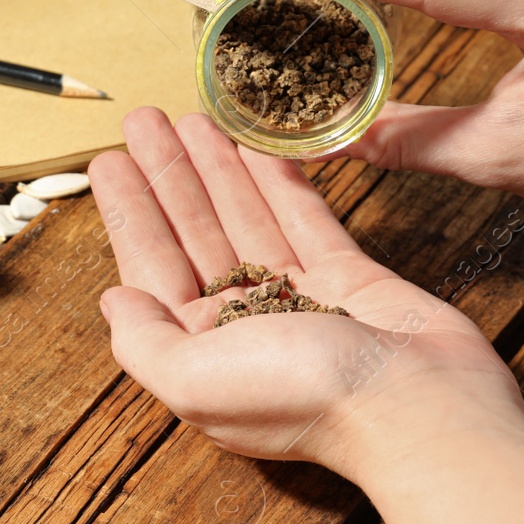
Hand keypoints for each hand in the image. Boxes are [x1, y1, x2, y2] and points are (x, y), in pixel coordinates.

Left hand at [92, 108, 523, 482]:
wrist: (414, 407)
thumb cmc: (300, 398)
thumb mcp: (193, 381)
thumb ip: (143, 341)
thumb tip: (112, 300)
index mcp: (199, 353)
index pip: (151, 267)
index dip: (129, 211)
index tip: (108, 160)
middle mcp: (242, 326)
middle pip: (193, 234)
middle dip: (167, 176)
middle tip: (144, 119)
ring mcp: (297, 301)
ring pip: (245, 219)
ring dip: (216, 169)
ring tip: (193, 116)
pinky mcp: (349, 281)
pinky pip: (303, 219)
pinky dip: (277, 181)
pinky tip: (255, 145)